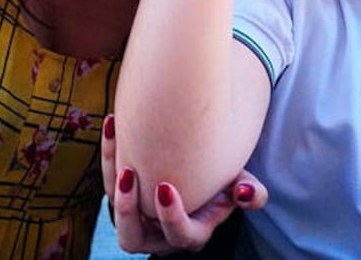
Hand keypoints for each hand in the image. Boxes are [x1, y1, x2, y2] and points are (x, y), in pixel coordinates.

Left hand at [100, 114, 267, 253]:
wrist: (201, 167)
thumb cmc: (223, 179)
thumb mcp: (239, 184)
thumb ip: (250, 192)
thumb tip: (243, 193)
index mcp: (191, 233)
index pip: (179, 236)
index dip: (171, 217)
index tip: (165, 186)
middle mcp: (159, 233)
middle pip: (133, 238)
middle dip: (127, 209)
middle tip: (129, 174)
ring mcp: (139, 217)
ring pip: (114, 209)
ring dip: (111, 179)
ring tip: (118, 140)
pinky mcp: (124, 195)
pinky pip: (109, 180)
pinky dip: (110, 153)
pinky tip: (114, 122)